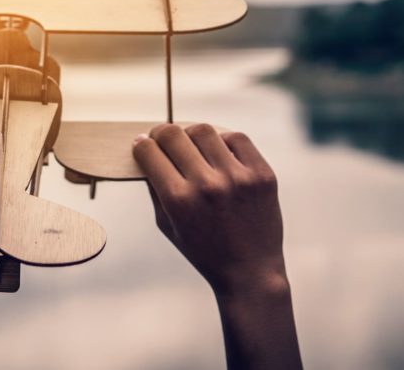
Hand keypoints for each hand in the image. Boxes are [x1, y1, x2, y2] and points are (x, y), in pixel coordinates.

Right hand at [132, 123, 283, 294]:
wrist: (250, 272)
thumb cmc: (204, 251)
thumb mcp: (167, 224)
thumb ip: (155, 187)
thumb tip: (147, 151)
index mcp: (178, 200)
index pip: (149, 152)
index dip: (141, 144)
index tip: (142, 143)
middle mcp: (207, 185)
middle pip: (173, 134)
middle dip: (161, 133)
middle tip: (162, 138)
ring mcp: (238, 178)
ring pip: (203, 130)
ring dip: (191, 134)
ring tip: (192, 145)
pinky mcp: (262, 174)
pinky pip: (237, 138)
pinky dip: (222, 140)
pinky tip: (218, 151)